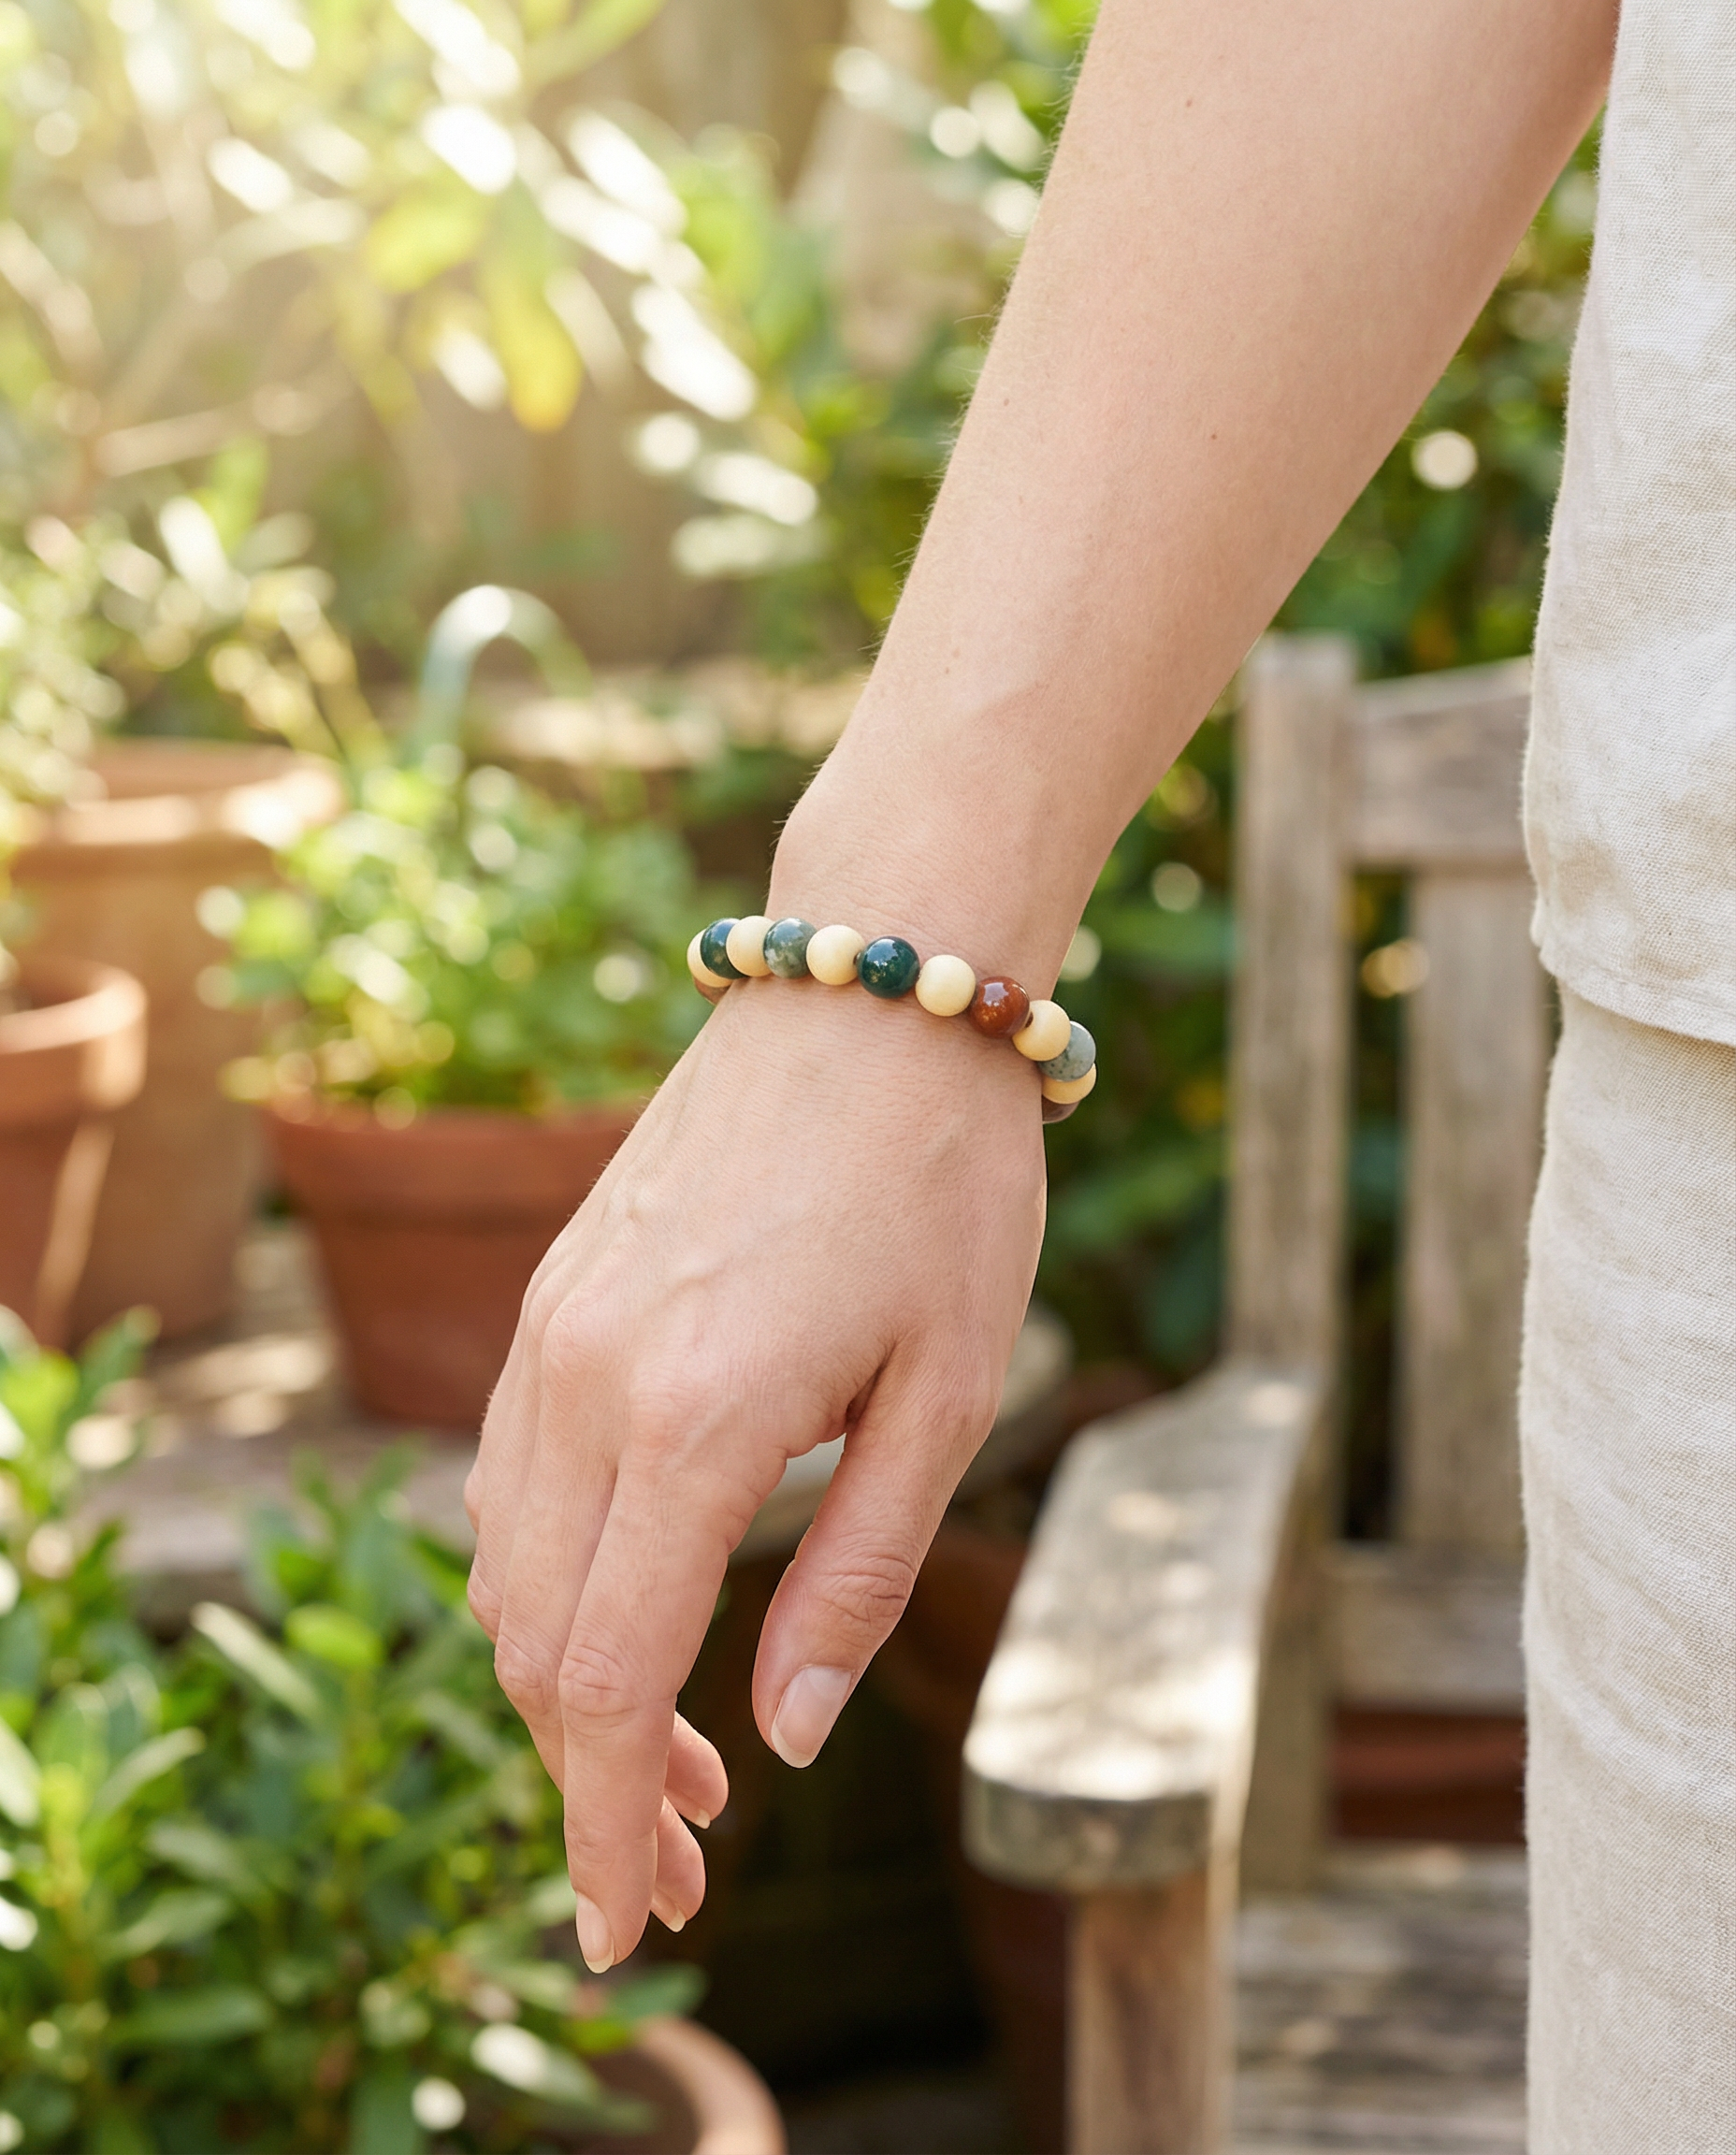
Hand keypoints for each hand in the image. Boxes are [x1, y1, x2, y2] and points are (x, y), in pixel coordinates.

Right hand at [464, 976, 1045, 1971]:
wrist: (870, 991)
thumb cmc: (943, 1186)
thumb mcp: (946, 1394)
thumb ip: (853, 1574)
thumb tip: (774, 1735)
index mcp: (691, 1416)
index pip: (602, 1675)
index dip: (600, 1822)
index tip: (621, 1931)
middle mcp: (584, 1379)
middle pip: (533, 1641)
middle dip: (585, 1779)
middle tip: (676, 1872)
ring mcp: (552, 1330)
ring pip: (505, 1566)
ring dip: (565, 1687)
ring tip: (673, 1766)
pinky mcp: (556, 1298)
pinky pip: (511, 1480)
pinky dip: (551, 1583)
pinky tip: (634, 1612)